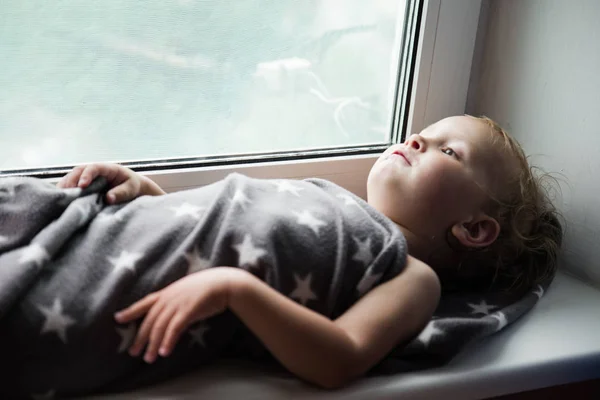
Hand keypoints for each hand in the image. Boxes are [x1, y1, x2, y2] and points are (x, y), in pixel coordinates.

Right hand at [56, 163, 148, 203]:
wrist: (132, 189)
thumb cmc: (132, 187)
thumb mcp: (131, 189)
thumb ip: (121, 193)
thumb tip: (109, 198)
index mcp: (107, 168)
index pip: (94, 168)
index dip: (87, 175)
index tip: (82, 186)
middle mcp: (94, 171)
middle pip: (78, 171)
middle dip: (71, 181)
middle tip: (66, 193)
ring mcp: (87, 177)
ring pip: (72, 178)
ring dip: (65, 186)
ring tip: (60, 197)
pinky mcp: (83, 186)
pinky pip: (71, 186)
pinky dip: (64, 192)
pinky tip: (59, 200)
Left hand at [114, 267, 247, 363]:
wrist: (223, 282)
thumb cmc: (208, 286)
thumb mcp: (186, 291)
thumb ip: (176, 302)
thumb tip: (170, 315)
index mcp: (167, 292)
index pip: (144, 303)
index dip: (130, 311)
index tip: (118, 318)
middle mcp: (169, 298)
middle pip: (150, 320)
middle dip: (140, 338)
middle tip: (133, 353)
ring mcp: (178, 304)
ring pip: (159, 327)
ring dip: (153, 344)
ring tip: (149, 358)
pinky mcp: (188, 311)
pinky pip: (174, 329)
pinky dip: (168, 341)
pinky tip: (165, 352)